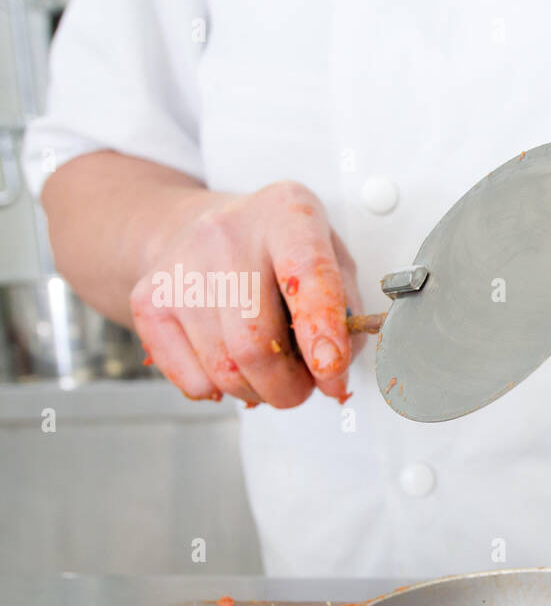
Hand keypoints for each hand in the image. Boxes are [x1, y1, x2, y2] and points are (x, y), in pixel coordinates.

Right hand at [127, 181, 361, 406]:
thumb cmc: (276, 248)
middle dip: (290, 386)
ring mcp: (180, 266)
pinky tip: (233, 367)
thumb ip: (347, 309)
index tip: (332, 373)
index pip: (307, 275)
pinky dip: (221, 391)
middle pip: (255, 342)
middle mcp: (227, 233)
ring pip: (224, 368)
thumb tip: (336, 369)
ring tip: (272, 376)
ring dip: (259, 392)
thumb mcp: (331, 257)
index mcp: (287, 214)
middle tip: (304, 388)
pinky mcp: (147, 300)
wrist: (194, 227)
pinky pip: (192, 379)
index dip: (322, 332)